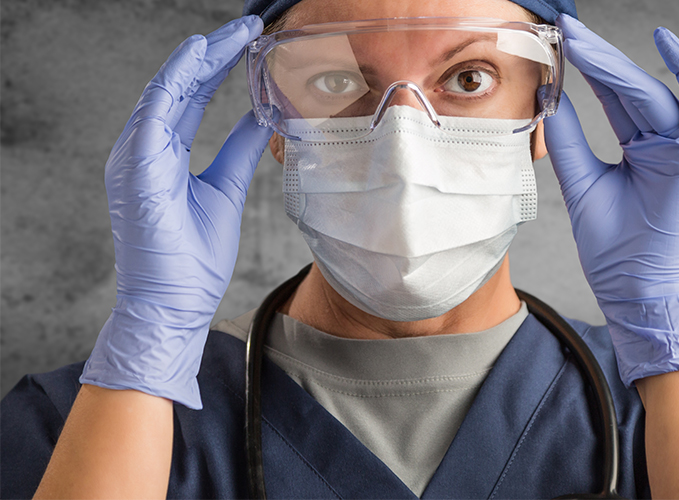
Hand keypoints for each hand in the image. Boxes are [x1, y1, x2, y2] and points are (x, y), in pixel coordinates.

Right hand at [80, 16, 271, 408]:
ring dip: (201, 57)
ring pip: (167, 89)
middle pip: (179, 87)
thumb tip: (261, 116)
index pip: (190, 99)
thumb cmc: (193, 259)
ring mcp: (134, 155)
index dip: (218, 68)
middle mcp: (144, 148)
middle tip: (248, 27)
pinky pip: (155, 109)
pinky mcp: (135, 165)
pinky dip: (176, 77)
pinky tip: (200, 53)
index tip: (250, 45)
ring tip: (234, 32)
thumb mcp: (225, 190)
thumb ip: (238, 150)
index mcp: (163, 155)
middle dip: (214, 54)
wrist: (174, 304)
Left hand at [544, 15, 678, 385]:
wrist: (635, 292)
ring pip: (651, 95)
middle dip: (599, 59)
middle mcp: (663, 146)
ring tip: (581, 44)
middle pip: (630, 91)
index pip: (613, 101)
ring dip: (616, 67)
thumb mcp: (581, 184)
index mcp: (638, 153)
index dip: (588, 71)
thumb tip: (549, 98)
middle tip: (568, 31)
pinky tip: (665, 42)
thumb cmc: (613, 251)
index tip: (561, 45)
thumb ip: (568, 141)